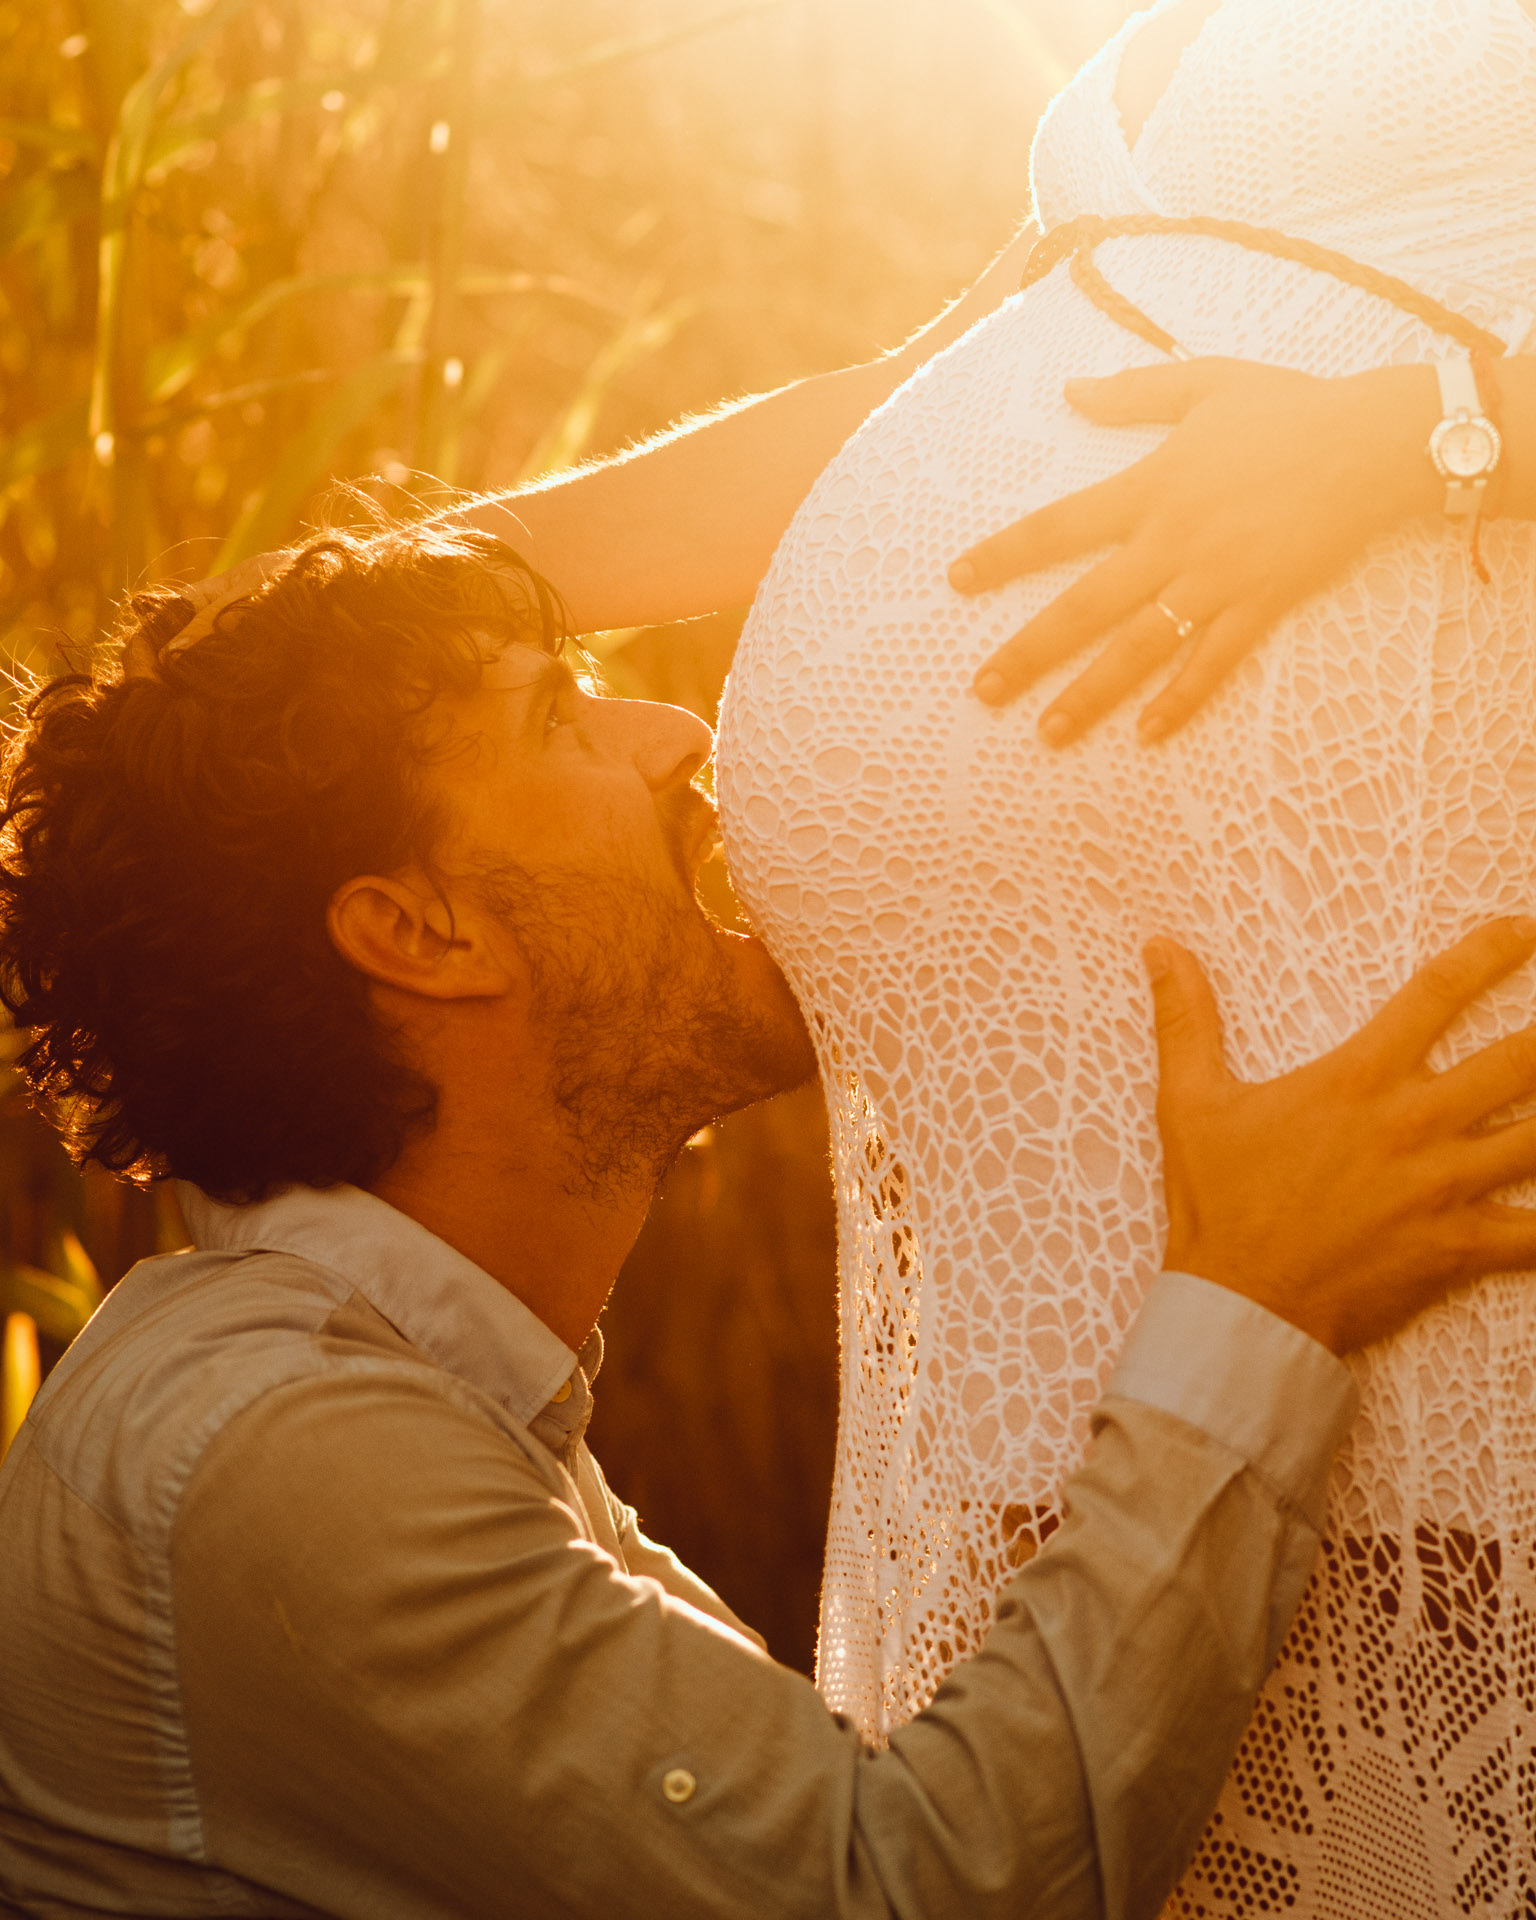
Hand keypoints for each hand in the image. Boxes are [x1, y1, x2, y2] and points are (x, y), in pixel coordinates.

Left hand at [953, 358, 1437, 743]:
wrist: (1377, 441)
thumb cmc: (1292, 407)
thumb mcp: (1206, 383)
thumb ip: (1133, 393)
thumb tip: (1071, 391)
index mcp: (1150, 487)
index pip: (1057, 528)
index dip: (1003, 555)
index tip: (957, 580)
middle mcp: (1171, 541)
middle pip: (1083, 607)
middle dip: (1027, 651)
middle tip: (982, 691)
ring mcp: (1215, 580)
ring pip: (1137, 649)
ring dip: (1088, 695)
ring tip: (1046, 733)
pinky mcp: (1260, 606)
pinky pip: (1211, 664)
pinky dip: (1179, 701)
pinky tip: (1145, 735)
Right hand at [1149, 917, 1535, 1354]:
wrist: (1242, 1306)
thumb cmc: (1219, 1206)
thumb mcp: (1189, 1103)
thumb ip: (1185, 1020)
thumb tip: (1161, 948)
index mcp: (1360, 1080)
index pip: (1438, 994)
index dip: (1489, 954)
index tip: (1522, 931)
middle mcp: (1414, 1124)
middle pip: (1520, 1061)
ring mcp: (1444, 1187)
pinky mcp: (1459, 1247)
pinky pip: (1535, 1235)